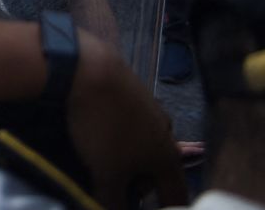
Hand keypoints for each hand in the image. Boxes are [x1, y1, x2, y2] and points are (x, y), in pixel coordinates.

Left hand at [67, 39, 185, 207]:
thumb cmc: (103, 126)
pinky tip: (97, 130)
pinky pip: (129, 122)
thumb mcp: (106, 172)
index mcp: (167, 157)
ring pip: (143, 144)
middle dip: (140, 183)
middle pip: (159, 169)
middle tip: (113, 187)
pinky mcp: (131, 90)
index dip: (168, 207)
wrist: (88, 68)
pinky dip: (118, 133)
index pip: (176, 194)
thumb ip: (113, 199)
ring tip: (101, 161)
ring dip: (127, 158)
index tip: (158, 208)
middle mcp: (166, 132)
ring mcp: (150, 108)